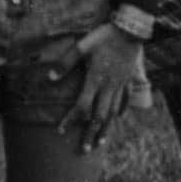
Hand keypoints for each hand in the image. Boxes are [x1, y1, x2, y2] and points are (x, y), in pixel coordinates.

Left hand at [68, 19, 144, 147]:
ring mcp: (121, 85)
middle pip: (99, 116)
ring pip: (113, 113)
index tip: (60, 131)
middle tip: (84, 150)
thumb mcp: (81, 47)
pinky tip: (116, 119)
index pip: (81, 106)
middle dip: (91, 134)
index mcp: (95, 80)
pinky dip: (120, 111)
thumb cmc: (103, 37)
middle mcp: (109, 87)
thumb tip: (49, 78)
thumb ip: (65, 63)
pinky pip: (124, 101)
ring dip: (106, 129)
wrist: (130, 30)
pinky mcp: (129, 81)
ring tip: (101, 143)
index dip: (70, 120)